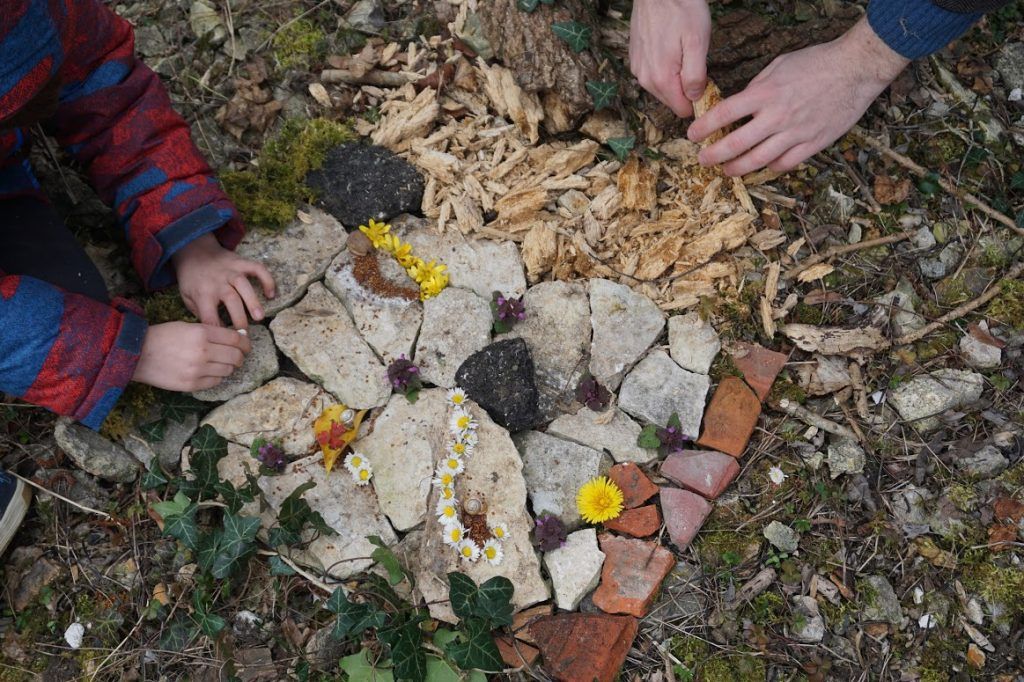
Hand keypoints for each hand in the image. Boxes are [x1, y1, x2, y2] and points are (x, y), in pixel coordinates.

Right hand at [132, 322, 251, 391]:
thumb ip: (211, 332)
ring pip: (228, 370)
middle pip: (236, 356)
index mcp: (202, 333)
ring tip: (222, 363)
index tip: (247, 345)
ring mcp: (197, 370)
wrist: (136, 354)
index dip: (246, 343)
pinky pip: (215, 382)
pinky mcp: (191, 384)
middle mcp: (203, 352)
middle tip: (238, 356)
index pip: (236, 340)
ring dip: (229, 367)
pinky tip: (211, 372)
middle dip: (240, 356)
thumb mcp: (187, 326)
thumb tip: (236, 338)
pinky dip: (217, 377)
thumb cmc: (162, 337)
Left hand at [172, 233, 275, 328]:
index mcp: (203, 293)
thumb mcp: (186, 297)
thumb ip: (200, 313)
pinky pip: (257, 269)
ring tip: (260, 317)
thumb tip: (216, 330)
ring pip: (244, 285)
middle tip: (245, 334)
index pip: (210, 316)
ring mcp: (231, 271)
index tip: (226, 341)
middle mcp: (218, 281)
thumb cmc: (191, 279)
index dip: (218, 331)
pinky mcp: (241, 262)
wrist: (193, 250)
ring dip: (253, 301)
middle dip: (240, 318)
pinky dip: (267, 280)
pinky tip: (271, 294)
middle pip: (231, 301)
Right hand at [630, 0, 710, 117]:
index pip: (682, 110)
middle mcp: (645, 79)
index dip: (698, 100)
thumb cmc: (681, 10)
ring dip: (675, 79)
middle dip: (686, 90)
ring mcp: (638, 69)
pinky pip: (653, 75)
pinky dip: (664, 69)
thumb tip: (695, 98)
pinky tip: (671, 50)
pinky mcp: (635, 60)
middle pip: (672, 101)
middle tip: (697, 65)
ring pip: (662, 89)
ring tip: (683, 54)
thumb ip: (696, 76)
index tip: (707, 82)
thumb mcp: (698, 43)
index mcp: (661, 79)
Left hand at [687, 17, 908, 175]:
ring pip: (757, 161)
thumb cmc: (816, 63)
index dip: (703, 128)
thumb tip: (739, 106)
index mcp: (764, 94)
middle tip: (703, 159)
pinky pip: (785, 164)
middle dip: (713, 156)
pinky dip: (770, 168)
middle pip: (735, 145)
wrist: (855, 69)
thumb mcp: (778, 66)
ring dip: (736, 169)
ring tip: (726, 170)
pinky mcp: (813, 143)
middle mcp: (776, 116)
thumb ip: (756, 88)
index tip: (693, 134)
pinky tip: (762, 166)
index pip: (723, 115)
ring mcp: (795, 133)